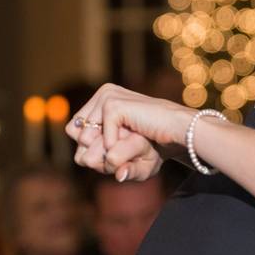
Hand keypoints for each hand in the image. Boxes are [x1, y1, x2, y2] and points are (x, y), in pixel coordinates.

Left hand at [67, 84, 189, 180]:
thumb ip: (102, 158)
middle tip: (118, 152)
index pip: (74, 129)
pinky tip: (133, 137)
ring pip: (84, 137)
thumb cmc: (157, 146)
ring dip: (104, 151)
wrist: (180, 134)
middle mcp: (103, 94)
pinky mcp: (114, 105)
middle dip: (92, 151)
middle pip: (74, 133)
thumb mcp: (125, 153)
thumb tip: (84, 160)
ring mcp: (108, 97)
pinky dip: (115, 146)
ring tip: (128, 144)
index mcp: (103, 99)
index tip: (111, 152)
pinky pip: (100, 138)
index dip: (87, 147)